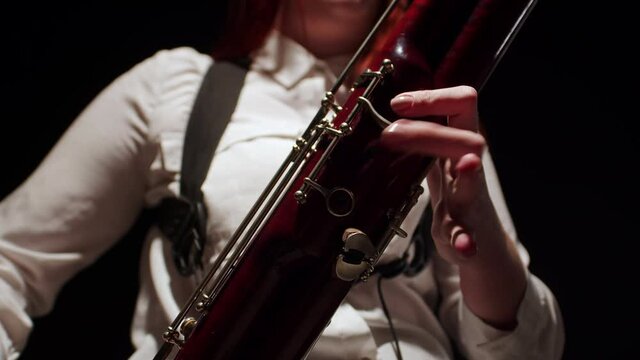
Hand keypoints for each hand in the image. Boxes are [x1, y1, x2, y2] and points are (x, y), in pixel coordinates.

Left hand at [380, 86, 495, 264]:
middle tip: (389, 134)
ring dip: (469, 175)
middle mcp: (468, 168)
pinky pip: (469, 236)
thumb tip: (380, 112)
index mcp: (458, 144)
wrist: (478, 241)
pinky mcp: (465, 234)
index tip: (397, 103)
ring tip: (467, 165)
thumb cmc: (452, 193)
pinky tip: (464, 246)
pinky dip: (467, 240)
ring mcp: (470, 202)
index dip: (434, 97)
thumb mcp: (436, 157)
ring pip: (475, 183)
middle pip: (466, 138)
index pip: (461, 104)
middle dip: (428, 132)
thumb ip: (418, 135)